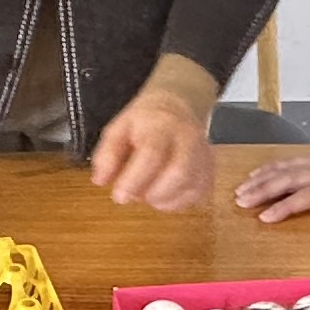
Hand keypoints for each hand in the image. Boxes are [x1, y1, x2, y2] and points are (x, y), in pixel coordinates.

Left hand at [89, 81, 214, 211]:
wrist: (177, 106)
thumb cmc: (144, 122)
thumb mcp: (118, 129)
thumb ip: (107, 154)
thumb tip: (100, 180)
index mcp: (161, 126)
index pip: (152, 154)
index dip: (135, 179)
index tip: (119, 196)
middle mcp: (188, 140)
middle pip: (179, 173)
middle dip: (153, 193)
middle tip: (134, 195)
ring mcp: (203, 156)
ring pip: (191, 189)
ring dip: (163, 200)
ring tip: (146, 191)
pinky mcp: (209, 172)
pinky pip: (197, 196)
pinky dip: (176, 203)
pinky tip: (162, 194)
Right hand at [236, 138, 309, 226]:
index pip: (307, 196)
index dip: (286, 206)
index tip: (265, 216)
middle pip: (287, 180)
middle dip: (262, 191)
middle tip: (241, 201)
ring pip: (283, 169)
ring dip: (261, 180)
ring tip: (241, 190)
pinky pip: (288, 162)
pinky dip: (269, 168)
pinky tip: (257, 174)